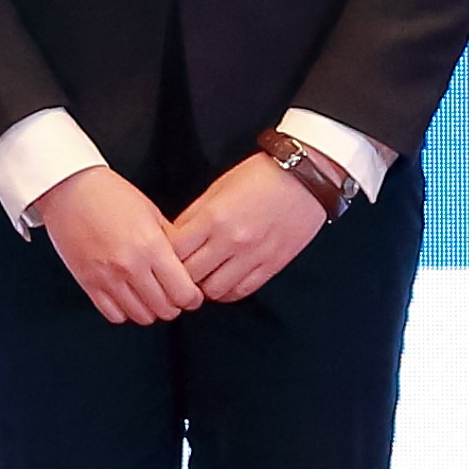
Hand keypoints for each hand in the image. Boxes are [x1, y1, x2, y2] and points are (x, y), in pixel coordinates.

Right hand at [29, 165, 204, 325]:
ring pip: (141, 316)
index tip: (192, 294)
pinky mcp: (88, 283)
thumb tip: (186, 266)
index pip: (183, 292)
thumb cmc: (109, 195)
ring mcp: (108, 278)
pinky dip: (126, 311)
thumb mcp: (151, 213)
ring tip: (151, 296)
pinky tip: (129, 297)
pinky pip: (114, 315)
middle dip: (175, 305)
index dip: (192, 298)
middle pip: (165, 309)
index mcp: (151, 246)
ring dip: (151, 310)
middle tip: (173, 295)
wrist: (70, 190)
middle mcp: (130, 265)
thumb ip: (171, 242)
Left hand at [169, 151, 334, 303]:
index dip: (164, 254)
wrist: (306, 178)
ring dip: (202, 287)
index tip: (163, 254)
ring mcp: (253, 257)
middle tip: (177, 271)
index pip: (175, 250)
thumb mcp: (219, 187)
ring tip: (200, 278)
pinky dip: (226, 292)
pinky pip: (240, 291)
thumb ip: (194, 214)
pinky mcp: (271, 266)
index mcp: (215, 217)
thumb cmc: (260, 176)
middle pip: (190, 275)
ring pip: (213, 291)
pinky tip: (222, 281)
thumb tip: (173, 236)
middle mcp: (232, 241)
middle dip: (179, 274)